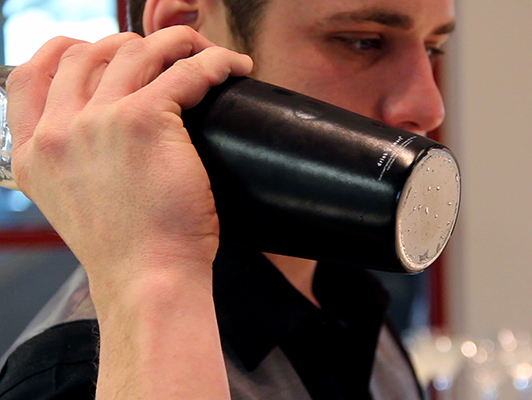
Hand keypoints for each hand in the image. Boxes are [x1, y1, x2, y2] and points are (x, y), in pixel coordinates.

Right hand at [8, 26, 251, 304]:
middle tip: (165, 56)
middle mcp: (57, 132)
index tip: (99, 51)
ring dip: (175, 43)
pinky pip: (185, 70)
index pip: (29, 76)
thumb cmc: (129, 252)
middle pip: (86, 54)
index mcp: (33, 154)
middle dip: (128, 45)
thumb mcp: (75, 205)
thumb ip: (76, 165)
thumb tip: (110, 135)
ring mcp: (98, 122)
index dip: (66, 52)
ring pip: (136, 51)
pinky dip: (215, 62)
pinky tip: (230, 68)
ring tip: (203, 53)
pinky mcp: (145, 120)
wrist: (148, 281)